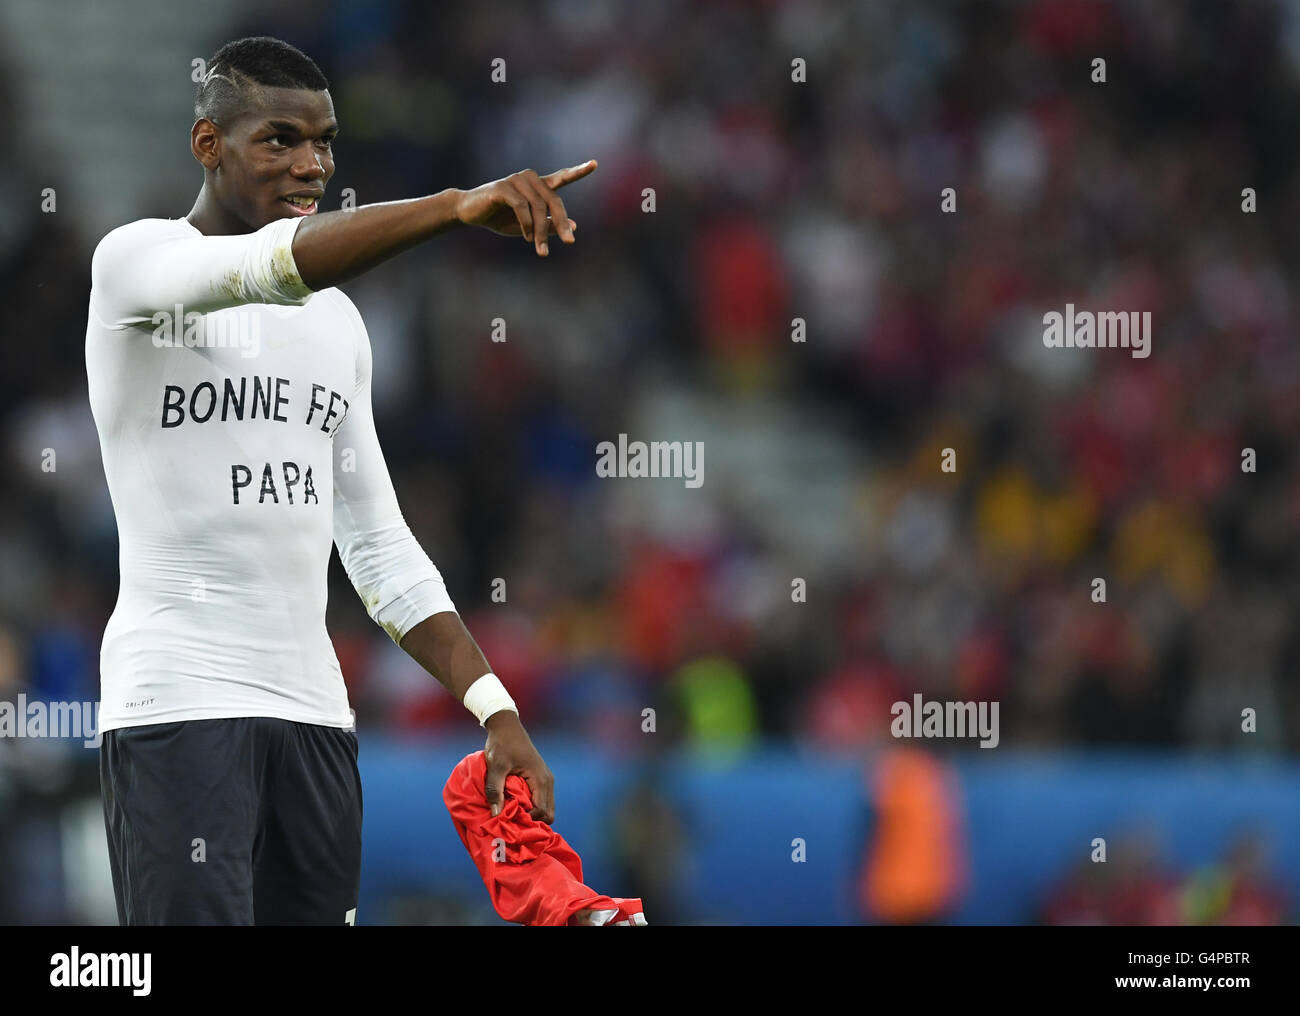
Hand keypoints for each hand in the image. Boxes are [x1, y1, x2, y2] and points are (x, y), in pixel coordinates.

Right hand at [455, 160, 596, 255]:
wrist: (468, 213)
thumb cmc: (499, 218)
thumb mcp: (527, 228)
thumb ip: (548, 226)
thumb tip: (573, 226)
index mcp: (537, 186)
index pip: (561, 177)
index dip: (578, 171)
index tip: (595, 164)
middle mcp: (530, 179)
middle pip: (554, 200)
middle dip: (561, 223)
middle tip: (570, 242)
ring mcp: (516, 180)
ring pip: (538, 207)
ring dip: (540, 232)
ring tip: (540, 250)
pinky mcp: (503, 187)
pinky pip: (522, 206)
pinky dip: (527, 224)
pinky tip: (527, 237)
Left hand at [483, 709, 554, 822]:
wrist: (506, 726)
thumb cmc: (502, 744)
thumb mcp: (496, 766)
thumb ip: (495, 789)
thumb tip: (496, 814)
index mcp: (541, 780)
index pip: (543, 812)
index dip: (527, 819)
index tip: (509, 819)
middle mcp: (547, 782)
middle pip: (548, 814)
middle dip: (531, 820)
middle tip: (511, 820)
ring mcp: (544, 781)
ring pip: (544, 808)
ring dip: (530, 814)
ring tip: (510, 813)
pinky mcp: (538, 780)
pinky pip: (539, 800)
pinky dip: (528, 807)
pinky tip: (512, 804)